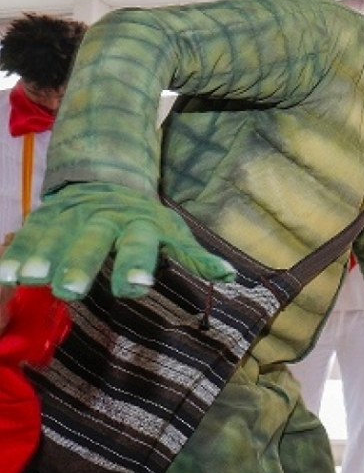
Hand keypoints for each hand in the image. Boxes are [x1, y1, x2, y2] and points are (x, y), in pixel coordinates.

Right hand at [0, 182, 235, 300]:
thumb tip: (232, 276)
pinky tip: (5, 276)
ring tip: (27, 281)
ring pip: (55, 237)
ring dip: (41, 259)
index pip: (141, 245)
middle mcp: (105, 220)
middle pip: (92, 242)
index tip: (136, 285)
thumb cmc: (147, 221)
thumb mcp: (174, 233)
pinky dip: (15, 254)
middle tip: (69, 291)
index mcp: (141, 225)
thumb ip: (196, 257)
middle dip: (80, 264)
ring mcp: (72, 218)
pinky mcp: (44, 219)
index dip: (138, 265)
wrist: (108, 181)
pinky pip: (27, 237)